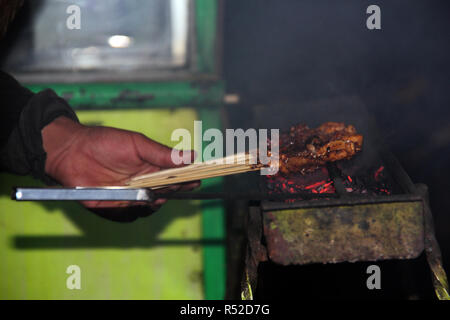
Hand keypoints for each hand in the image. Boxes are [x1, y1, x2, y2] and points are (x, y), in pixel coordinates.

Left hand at [41, 116, 198, 219]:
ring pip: (153, 201)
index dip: (187, 176)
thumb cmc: (104, 142)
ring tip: (166, 191)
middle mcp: (143, 180)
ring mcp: (131, 193)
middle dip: (178, 188)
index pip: (175, 173)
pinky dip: (142, 205)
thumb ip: (161, 153)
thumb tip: (191, 156)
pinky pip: (134, 209)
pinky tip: (149, 199)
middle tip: (186, 185)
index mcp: (151, 164)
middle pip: (167, 189)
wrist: (70, 152)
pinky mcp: (116, 204)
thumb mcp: (137, 144)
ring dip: (161, 197)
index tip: (199, 177)